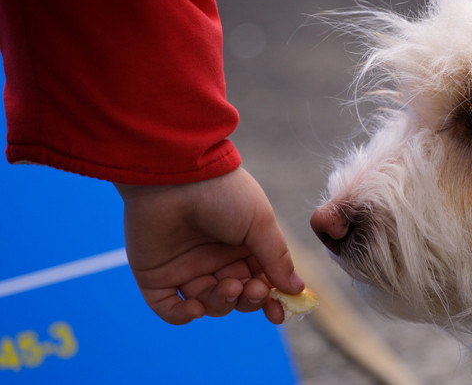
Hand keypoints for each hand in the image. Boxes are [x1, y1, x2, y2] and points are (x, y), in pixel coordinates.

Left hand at [115, 167, 304, 324]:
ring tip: (229, 286)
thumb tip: (297, 290)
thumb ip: (277, 258)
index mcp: (241, 246)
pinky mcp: (156, 275)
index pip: (259, 281)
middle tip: (252, 288)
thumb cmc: (223, 193)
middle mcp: (214, 258)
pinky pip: (169, 307)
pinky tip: (195, 307)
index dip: (270, 299)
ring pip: (208, 304)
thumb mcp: (260, 223)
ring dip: (222, 304)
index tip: (279, 313)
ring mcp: (185, 267)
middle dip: (247, 299)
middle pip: (236, 297)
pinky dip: (182, 315)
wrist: (177, 174)